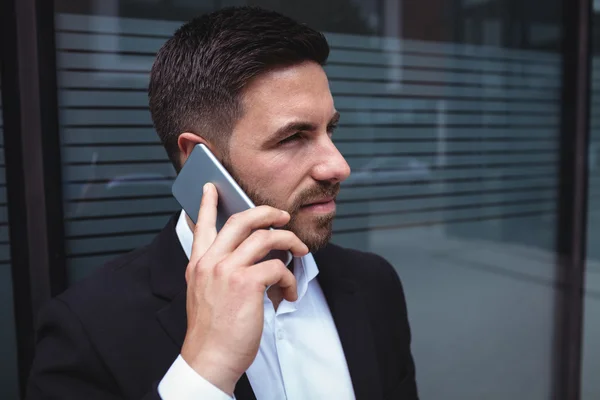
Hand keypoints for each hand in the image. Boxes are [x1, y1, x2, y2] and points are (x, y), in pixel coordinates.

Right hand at [180, 183, 308, 394]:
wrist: (210, 358)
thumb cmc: (212, 331)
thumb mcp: (205, 294)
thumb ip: (219, 272)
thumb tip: (252, 259)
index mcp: (198, 263)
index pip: (203, 225)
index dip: (208, 203)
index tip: (212, 187)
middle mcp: (211, 261)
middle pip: (242, 221)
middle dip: (268, 213)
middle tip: (283, 217)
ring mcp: (227, 270)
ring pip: (266, 238)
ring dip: (289, 243)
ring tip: (300, 252)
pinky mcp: (247, 283)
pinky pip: (279, 267)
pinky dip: (290, 279)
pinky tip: (288, 293)